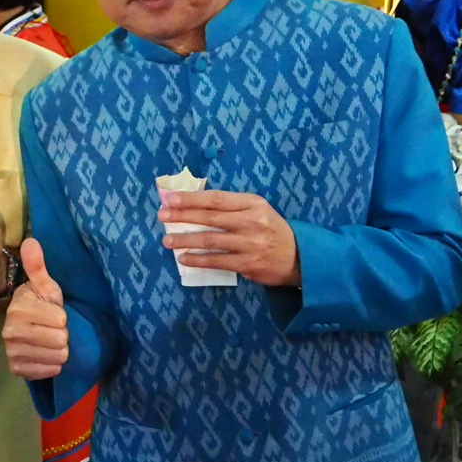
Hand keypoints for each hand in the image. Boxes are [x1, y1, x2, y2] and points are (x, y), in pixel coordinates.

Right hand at [2, 238, 68, 379]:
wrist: (28, 328)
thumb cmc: (41, 304)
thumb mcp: (45, 285)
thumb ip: (38, 266)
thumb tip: (31, 241)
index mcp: (18, 309)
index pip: (60, 319)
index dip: (62, 316)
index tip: (53, 313)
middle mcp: (10, 332)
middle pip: (60, 340)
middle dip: (62, 335)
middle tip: (52, 328)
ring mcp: (12, 352)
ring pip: (57, 358)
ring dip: (59, 351)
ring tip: (49, 341)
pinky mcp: (17, 369)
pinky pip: (49, 371)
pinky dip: (52, 365)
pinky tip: (44, 355)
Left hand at [159, 190, 300, 286]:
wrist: (299, 257)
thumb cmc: (271, 230)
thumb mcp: (257, 210)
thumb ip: (232, 207)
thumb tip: (194, 205)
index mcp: (253, 203)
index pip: (217, 198)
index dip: (192, 198)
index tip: (171, 198)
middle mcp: (251, 221)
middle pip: (211, 217)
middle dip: (183, 216)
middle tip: (162, 216)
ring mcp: (250, 243)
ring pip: (211, 239)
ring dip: (186, 239)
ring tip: (168, 240)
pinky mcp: (248, 263)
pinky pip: (217, 260)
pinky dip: (198, 259)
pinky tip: (184, 258)